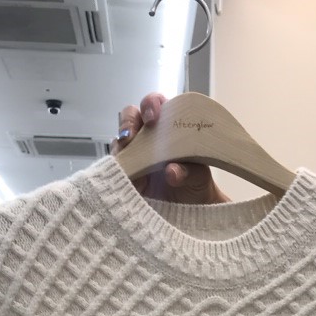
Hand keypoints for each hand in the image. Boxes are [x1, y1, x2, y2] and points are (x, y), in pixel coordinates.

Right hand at [112, 93, 228, 204]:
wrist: (192, 211)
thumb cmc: (197, 185)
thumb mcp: (200, 177)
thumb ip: (190, 172)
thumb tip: (172, 171)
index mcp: (169, 126)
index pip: (157, 105)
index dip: (152, 104)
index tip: (153, 116)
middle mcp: (149, 136)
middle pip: (131, 116)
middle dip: (129, 120)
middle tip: (132, 134)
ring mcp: (135, 154)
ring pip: (119, 139)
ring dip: (120, 143)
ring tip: (126, 152)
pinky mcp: (126, 173)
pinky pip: (115, 164)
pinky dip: (117, 165)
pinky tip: (122, 170)